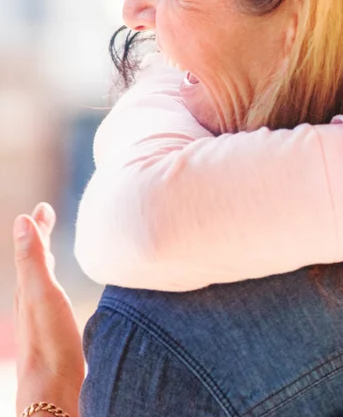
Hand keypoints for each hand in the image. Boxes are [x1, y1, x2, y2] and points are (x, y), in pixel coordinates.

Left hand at [14, 204, 83, 415]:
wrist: (54, 392)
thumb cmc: (50, 345)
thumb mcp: (41, 295)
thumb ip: (31, 259)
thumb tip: (22, 219)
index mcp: (30, 291)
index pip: (32, 250)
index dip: (38, 228)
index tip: (43, 207)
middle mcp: (33, 304)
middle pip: (34, 263)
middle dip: (40, 239)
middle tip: (46, 217)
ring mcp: (43, 321)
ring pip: (41, 282)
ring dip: (47, 261)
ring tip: (53, 250)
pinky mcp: (55, 335)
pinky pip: (52, 299)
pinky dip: (55, 286)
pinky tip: (61, 296)